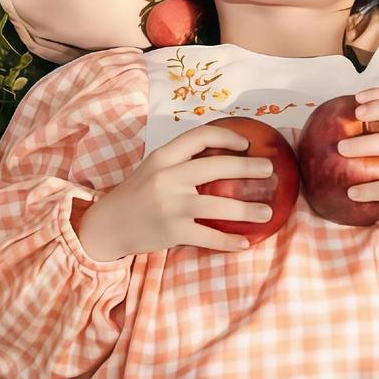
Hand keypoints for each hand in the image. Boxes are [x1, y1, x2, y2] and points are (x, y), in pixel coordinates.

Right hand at [81, 125, 274, 258]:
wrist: (109, 224)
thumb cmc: (138, 193)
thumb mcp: (154, 168)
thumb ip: (181, 161)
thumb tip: (225, 154)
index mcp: (163, 156)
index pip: (199, 136)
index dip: (226, 136)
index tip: (246, 144)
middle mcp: (167, 177)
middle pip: (215, 167)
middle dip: (247, 168)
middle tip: (269, 170)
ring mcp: (170, 205)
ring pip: (217, 205)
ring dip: (247, 209)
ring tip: (267, 211)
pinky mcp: (172, 231)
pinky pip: (208, 236)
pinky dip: (229, 241)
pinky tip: (245, 242)